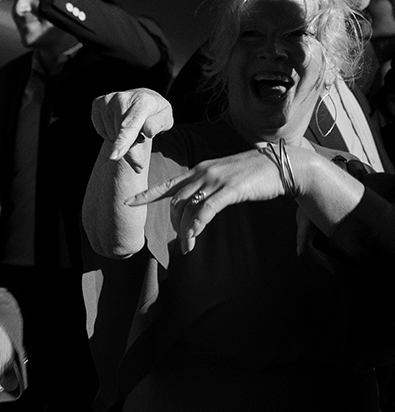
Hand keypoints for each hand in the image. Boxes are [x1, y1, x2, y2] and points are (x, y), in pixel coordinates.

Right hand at [91, 89, 174, 173]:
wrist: (142, 97)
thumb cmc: (155, 112)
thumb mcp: (166, 119)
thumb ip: (159, 125)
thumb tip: (149, 131)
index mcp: (142, 101)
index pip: (130, 126)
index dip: (122, 142)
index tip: (114, 156)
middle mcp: (122, 98)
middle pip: (119, 135)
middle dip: (129, 147)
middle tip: (141, 138)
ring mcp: (108, 100)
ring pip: (110, 135)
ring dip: (121, 139)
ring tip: (131, 129)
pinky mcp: (97, 103)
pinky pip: (101, 131)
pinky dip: (110, 134)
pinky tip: (119, 125)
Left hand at [128, 147, 290, 254]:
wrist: (284, 164)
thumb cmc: (256, 173)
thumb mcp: (226, 176)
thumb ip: (209, 187)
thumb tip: (199, 204)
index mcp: (199, 170)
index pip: (167, 184)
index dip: (146, 195)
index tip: (128, 203)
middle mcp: (202, 173)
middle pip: (175, 202)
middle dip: (174, 223)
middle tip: (181, 239)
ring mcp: (215, 180)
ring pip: (187, 208)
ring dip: (184, 231)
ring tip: (187, 247)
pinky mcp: (229, 189)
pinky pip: (204, 210)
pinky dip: (195, 226)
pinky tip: (193, 238)